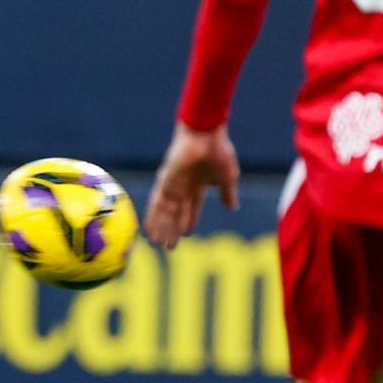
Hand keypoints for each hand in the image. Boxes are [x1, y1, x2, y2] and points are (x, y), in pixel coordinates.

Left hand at [144, 123, 240, 248]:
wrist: (205, 134)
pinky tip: (149, 230)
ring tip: (157, 244)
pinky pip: (156, 204)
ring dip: (161, 228)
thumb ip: (228, 194)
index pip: (191, 208)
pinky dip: (152, 218)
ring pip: (164, 212)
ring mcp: (172, 184)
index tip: (185, 235)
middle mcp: (182, 186)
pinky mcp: (165, 182)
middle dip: (172, 230)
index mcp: (197, 184)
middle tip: (169, 247)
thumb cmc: (218, 151)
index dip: (188, 221)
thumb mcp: (227, 178)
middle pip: (175, 214)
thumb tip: (232, 208)